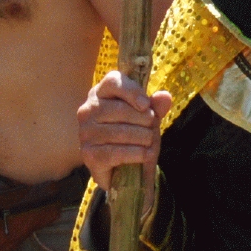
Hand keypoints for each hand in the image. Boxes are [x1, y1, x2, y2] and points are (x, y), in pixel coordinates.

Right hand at [78, 71, 170, 186]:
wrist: (123, 169)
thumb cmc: (134, 136)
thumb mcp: (148, 119)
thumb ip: (156, 107)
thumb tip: (165, 96)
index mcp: (101, 93)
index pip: (113, 81)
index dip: (132, 91)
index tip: (146, 105)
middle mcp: (87, 110)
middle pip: (119, 109)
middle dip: (143, 120)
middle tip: (153, 129)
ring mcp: (85, 133)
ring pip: (119, 132)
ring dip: (143, 138)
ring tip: (150, 143)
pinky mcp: (88, 155)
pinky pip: (116, 152)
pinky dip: (136, 154)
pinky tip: (146, 155)